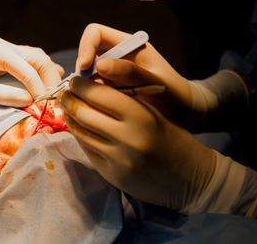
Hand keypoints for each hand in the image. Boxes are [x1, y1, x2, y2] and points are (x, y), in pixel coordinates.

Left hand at [0, 38, 63, 108]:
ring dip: (45, 73)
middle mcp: (4, 45)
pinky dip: (37, 71)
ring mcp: (3, 48)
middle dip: (49, 78)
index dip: (40, 87)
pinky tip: (41, 84)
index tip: (46, 105)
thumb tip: (30, 101)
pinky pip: (26, 60)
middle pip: (38, 58)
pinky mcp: (0, 55)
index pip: (28, 69)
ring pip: (35, 56)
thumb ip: (3, 95)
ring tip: (51, 93)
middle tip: (55, 100)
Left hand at [59, 76, 214, 209]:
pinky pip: (87, 150)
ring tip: (68, 108)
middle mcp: (127, 138)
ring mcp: (118, 160)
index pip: (98, 93)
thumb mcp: (154, 111)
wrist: (192, 177)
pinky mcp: (112, 175)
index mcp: (141, 115)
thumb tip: (89, 85)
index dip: (81, 84)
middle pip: (83, 112)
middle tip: (64, 93)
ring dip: (70, 118)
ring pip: (81, 132)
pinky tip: (79, 128)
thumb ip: (125, 99)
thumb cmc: (173, 137)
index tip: (74, 79)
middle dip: (69, 100)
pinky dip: (80, 136)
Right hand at [76, 23, 247, 128]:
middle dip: (82, 74)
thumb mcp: (156, 82)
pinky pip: (92, 92)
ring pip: (87, 76)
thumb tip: (99, 65)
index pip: (95, 33)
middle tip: (84, 94)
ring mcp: (112, 75)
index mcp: (129, 45)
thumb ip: (131, 72)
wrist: (184, 115)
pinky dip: (90, 101)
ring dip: (86, 90)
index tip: (85, 68)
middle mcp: (117, 57)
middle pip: (86, 56)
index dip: (85, 47)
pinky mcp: (109, 92)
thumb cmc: (174, 94)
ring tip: (95, 107)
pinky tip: (98, 113)